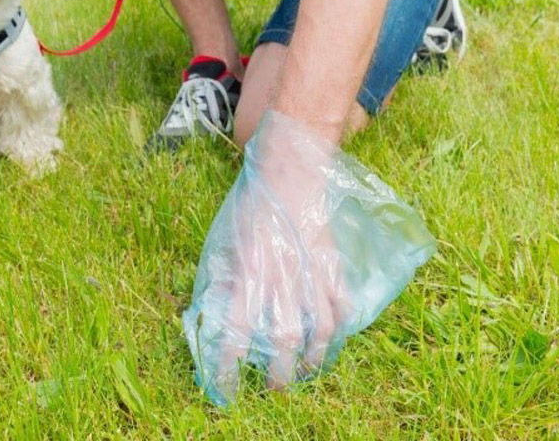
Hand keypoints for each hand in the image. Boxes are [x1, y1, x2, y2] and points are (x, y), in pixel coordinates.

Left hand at [183, 110, 436, 404]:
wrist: (288, 170)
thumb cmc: (250, 205)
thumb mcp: (224, 240)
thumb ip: (223, 278)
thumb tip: (215, 314)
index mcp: (249, 270)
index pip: (238, 330)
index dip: (230, 364)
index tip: (225, 385)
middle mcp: (282, 276)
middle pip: (286, 338)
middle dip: (280, 373)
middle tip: (274, 387)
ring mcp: (313, 270)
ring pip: (321, 328)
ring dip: (314, 357)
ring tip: (306, 371)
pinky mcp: (332, 261)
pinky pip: (343, 302)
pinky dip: (341, 326)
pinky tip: (332, 337)